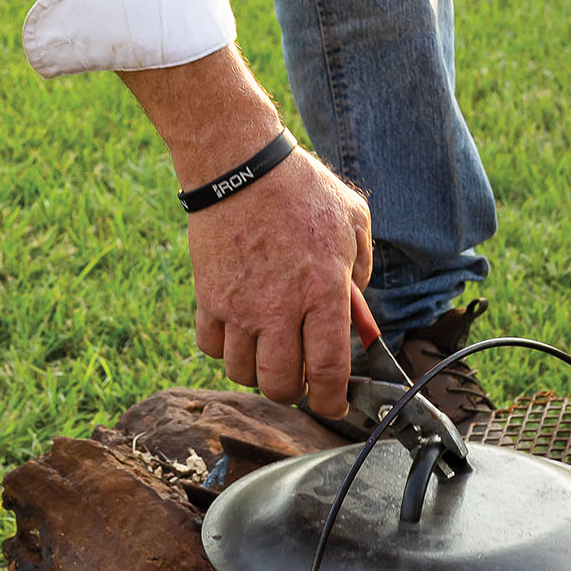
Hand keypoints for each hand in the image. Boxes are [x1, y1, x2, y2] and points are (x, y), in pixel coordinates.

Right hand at [118, 46, 371, 415]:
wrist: (240, 166)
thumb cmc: (301, 189)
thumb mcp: (353, 222)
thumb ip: (361, 275)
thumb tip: (359, 319)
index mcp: (324, 291)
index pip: (327, 370)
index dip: (331, 401)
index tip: (333, 405)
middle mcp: (280, 307)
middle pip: (280, 384)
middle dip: (293, 391)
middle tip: (299, 376)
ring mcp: (240, 306)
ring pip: (243, 372)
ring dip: (258, 370)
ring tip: (268, 350)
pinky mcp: (208, 298)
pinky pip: (210, 348)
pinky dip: (224, 348)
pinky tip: (238, 329)